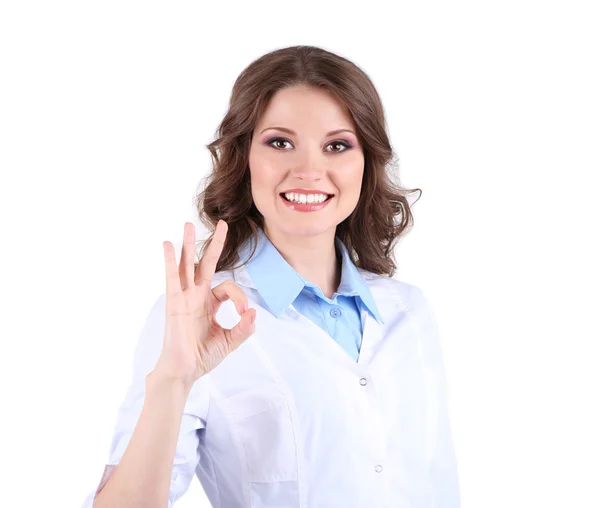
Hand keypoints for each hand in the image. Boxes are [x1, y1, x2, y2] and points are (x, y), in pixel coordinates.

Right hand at [153, 220, 255, 386]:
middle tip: (223, 223)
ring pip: (187, 265)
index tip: (245, 313)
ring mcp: (184, 297)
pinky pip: (172, 278)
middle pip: (206, 264)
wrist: (185, 371)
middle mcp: (197, 296)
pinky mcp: (174, 303)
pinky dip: (169, 261)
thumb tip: (254, 312)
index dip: (240, 297)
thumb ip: (244, 328)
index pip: (228, 288)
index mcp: (210, 303)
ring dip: (188, 245)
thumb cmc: (203, 356)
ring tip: (187, 225)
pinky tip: (167, 245)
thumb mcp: (230, 341)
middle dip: (214, 244)